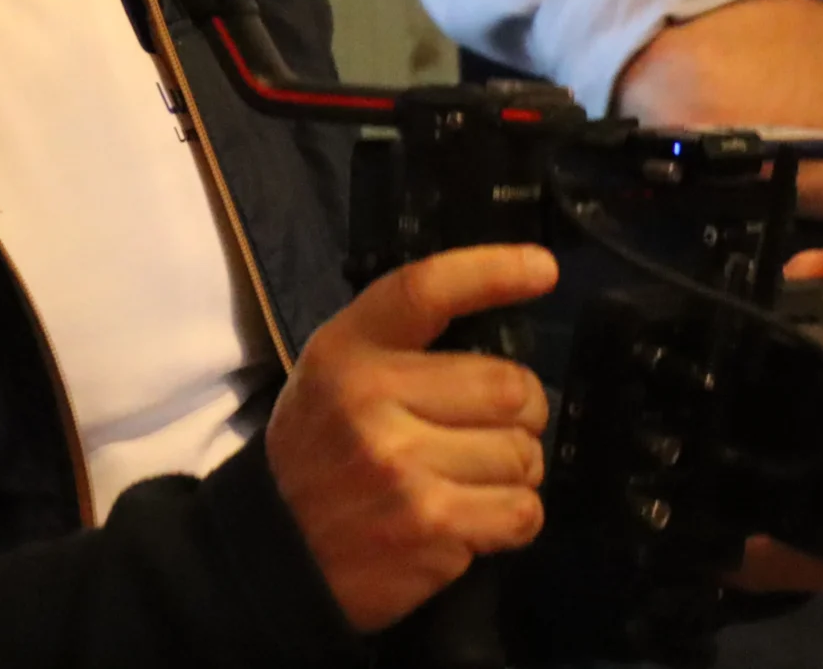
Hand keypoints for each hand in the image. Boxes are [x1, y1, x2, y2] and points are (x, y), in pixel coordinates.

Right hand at [266, 245, 555, 632]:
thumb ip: (399, 348)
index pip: (426, 290)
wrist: (279, 553)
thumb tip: (502, 335)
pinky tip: (477, 517)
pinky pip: (521, 511)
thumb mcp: (333, 376)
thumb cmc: (319, 452)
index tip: (543, 269)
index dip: (493, 271)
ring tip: (475, 477)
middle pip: (510, 387)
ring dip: (515, 470)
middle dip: (524, 410)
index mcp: (347, 352)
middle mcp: (372, 401)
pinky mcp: (431, 528)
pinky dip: (513, 516)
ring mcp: (403, 468)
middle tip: (501, 426)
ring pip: (522, 455)